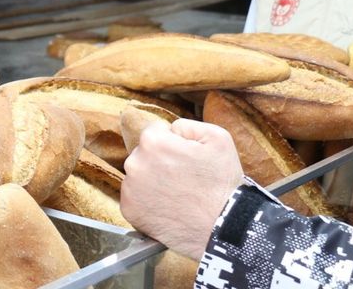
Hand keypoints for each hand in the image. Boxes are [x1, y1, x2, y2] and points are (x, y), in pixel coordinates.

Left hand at [120, 119, 242, 258]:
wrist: (223, 227)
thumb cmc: (222, 183)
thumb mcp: (217, 138)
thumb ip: (187, 124)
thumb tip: (170, 128)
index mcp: (153, 142)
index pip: (155, 132)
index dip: (174, 143)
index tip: (186, 158)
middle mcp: (134, 163)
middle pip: (145, 154)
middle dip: (161, 161)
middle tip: (184, 178)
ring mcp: (130, 189)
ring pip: (139, 175)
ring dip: (153, 180)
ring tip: (178, 193)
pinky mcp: (129, 210)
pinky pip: (135, 197)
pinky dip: (148, 201)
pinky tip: (168, 206)